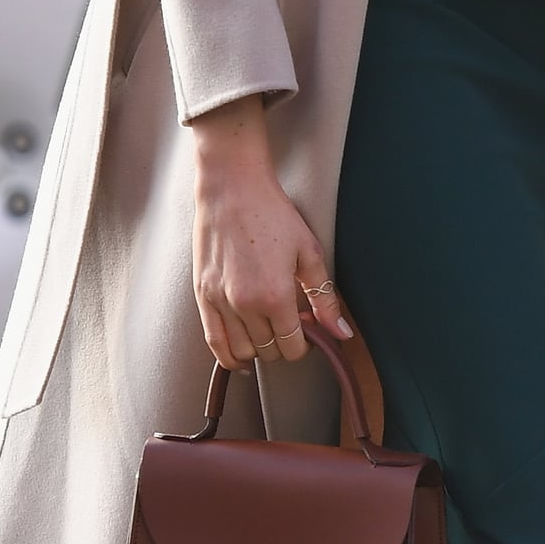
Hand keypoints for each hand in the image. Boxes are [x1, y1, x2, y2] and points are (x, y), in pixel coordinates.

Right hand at [189, 94, 351, 367]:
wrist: (232, 188)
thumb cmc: (274, 215)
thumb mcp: (309, 253)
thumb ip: (325, 298)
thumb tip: (342, 333)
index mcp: (275, 296)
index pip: (292, 347)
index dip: (305, 343)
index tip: (308, 328)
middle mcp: (244, 305)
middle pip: (269, 351)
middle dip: (284, 343)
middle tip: (290, 322)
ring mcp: (219, 301)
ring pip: (242, 351)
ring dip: (259, 348)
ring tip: (268, 328)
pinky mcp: (202, 295)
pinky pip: (213, 342)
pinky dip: (229, 355)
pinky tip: (242, 351)